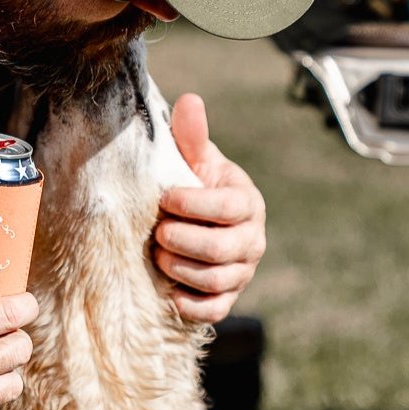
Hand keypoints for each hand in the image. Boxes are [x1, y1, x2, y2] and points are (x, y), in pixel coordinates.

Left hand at [153, 94, 266, 324]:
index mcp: (246, 202)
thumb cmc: (190, 187)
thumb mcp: (192, 162)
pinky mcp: (227, 298)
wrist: (192, 227)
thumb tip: (189, 100)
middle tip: (156, 233)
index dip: (194, 205)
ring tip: (157, 257)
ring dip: (180, 269)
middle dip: (182, 241)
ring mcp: (242, 272)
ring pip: (215, 279)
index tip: (164, 199)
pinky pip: (213, 309)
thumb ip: (191, 136)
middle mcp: (252, 239)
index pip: (229, 207)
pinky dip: (189, 303)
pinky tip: (166, 291)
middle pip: (221, 249)